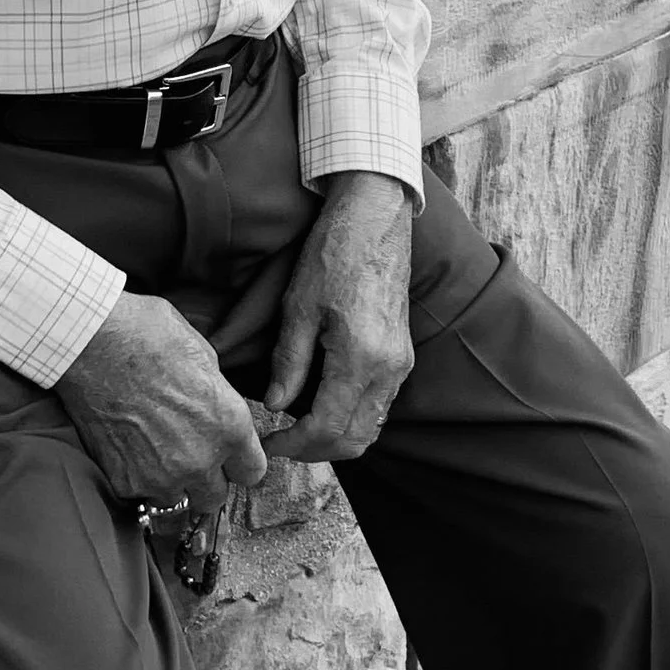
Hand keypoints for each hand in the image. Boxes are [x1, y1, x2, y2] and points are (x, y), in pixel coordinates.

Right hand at [59, 293, 269, 511]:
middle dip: (206, 480)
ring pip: (175, 498)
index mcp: (230, 426)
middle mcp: (201, 460)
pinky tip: (127, 447)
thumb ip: (217, 397)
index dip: (239, 463)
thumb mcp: (204, 356)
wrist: (92, 344)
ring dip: (169, 482)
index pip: (252, 472)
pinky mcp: (124, 480)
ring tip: (152, 451)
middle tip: (189, 456)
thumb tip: (214, 408)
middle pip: (215, 497)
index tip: (228, 457)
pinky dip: (135, 477)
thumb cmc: (148, 336)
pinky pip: (138, 492)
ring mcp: (160, 476)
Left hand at [263, 172, 415, 462]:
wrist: (375, 218)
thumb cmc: (333, 253)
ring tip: (297, 428)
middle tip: (280, 442)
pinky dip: (352, 418)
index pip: (326, 428)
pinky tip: (323, 404)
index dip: (293, 446)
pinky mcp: (403, 355)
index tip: (267, 444)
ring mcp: (401, 363)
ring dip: (335, 438)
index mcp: (360, 357)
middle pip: (354, 440)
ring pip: (371, 428)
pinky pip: (380, 406)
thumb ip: (290, 362)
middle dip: (314, 451)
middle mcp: (388, 368)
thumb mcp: (299, 307)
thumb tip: (275, 406)